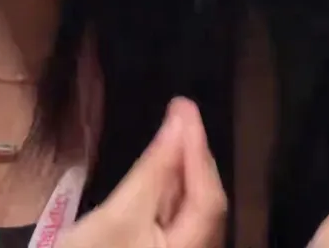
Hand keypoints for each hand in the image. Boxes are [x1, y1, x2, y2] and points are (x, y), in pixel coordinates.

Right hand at [58, 97, 226, 247]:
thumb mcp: (120, 213)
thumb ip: (154, 170)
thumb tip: (179, 124)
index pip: (209, 195)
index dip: (199, 149)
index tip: (183, 107)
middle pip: (204, 204)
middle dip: (193, 157)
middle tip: (179, 111)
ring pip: (189, 210)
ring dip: (181, 171)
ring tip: (173, 129)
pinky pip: (174, 221)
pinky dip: (168, 192)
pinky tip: (161, 168)